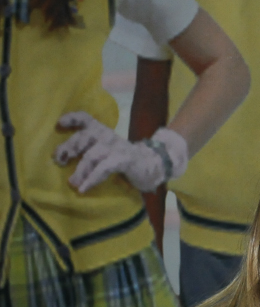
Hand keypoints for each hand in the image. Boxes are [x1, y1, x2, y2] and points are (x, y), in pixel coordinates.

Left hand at [54, 112, 187, 193]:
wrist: (153, 166)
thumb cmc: (123, 160)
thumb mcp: (105, 150)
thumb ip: (88, 151)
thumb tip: (62, 161)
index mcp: (101, 131)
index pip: (85, 118)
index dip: (71, 119)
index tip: (58, 125)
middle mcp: (107, 136)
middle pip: (83, 137)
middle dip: (68, 148)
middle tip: (60, 161)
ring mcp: (117, 147)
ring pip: (92, 155)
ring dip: (80, 170)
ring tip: (73, 183)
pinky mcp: (124, 159)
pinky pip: (104, 168)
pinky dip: (92, 179)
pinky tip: (84, 189)